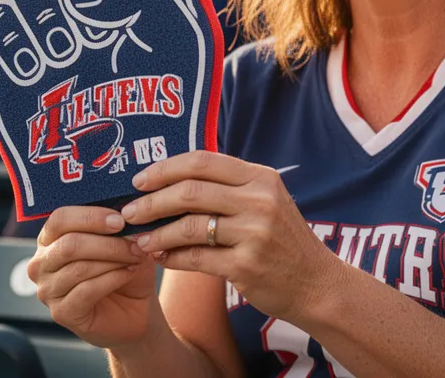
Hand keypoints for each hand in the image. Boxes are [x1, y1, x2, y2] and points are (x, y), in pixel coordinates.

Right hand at [28, 207, 157, 348]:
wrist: (134, 309)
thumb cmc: (126, 268)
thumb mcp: (124, 240)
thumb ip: (118, 225)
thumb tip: (126, 210)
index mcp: (50, 238)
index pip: (59, 219)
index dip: (90, 216)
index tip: (120, 220)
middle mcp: (42, 263)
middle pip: (69, 244)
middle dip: (108, 242)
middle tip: (136, 242)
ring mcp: (48, 290)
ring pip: (79, 268)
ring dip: (114, 260)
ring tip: (136, 257)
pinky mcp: (61, 313)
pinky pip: (87, 290)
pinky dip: (113, 278)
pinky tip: (129, 272)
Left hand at [121, 152, 341, 323]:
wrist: (316, 283)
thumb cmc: (282, 240)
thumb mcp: (265, 200)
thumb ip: (228, 186)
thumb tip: (172, 178)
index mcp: (260, 177)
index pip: (202, 161)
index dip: (165, 169)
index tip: (139, 180)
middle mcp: (259, 200)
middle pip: (190, 191)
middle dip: (151, 202)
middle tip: (128, 212)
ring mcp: (254, 234)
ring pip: (188, 226)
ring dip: (156, 233)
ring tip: (139, 240)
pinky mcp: (246, 266)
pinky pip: (196, 259)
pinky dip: (172, 257)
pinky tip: (160, 257)